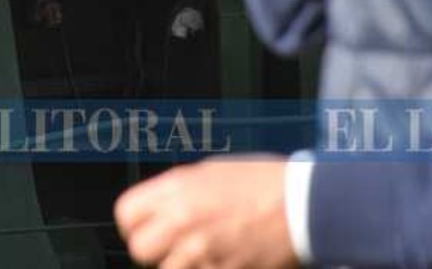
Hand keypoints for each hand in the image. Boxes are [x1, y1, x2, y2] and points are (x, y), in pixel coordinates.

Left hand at [115, 156, 298, 268]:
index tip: (145, 227)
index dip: (135, 223)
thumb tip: (158, 208)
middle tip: (171, 245)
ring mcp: (203, 252)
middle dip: (153, 249)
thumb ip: (179, 192)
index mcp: (177, 189)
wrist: (305, 205)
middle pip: (139, 249)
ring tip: (203, 252)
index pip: (126, 214)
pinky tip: (223, 259)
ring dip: (181, 264)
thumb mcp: (212, 172)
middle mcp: (183, 221)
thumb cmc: (263, 181)